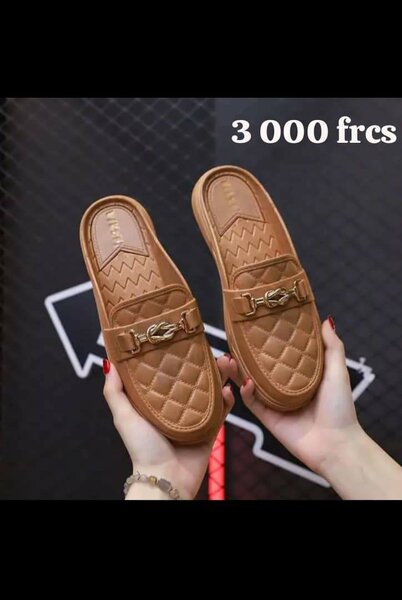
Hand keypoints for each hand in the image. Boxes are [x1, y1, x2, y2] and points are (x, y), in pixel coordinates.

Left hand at [103, 356, 233, 499]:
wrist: (166, 477)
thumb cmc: (141, 448)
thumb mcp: (123, 416)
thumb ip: (114, 391)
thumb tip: (109, 361)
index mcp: (157, 399)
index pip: (170, 371)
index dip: (179, 354)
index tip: (185, 338)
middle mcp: (177, 404)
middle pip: (195, 377)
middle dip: (206, 361)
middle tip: (213, 349)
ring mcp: (195, 415)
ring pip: (212, 389)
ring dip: (221, 375)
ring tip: (225, 363)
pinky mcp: (210, 428)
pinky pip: (223, 410)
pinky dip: (228, 399)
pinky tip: (227, 390)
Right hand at [226, 318, 360, 474]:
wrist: (336, 445)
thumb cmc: (340, 408)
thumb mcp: (338, 372)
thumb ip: (332, 347)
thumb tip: (326, 319)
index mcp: (301, 374)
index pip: (279, 353)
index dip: (266, 340)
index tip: (255, 325)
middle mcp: (285, 385)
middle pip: (258, 366)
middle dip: (243, 354)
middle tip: (232, 341)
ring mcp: (274, 401)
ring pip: (249, 382)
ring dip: (236, 370)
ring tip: (226, 358)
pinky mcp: (267, 417)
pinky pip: (251, 402)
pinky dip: (245, 391)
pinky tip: (244, 381)